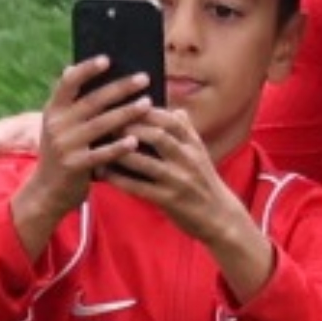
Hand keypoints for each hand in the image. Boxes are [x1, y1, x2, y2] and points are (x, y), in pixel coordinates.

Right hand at [10, 61, 161, 231]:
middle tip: (144, 78)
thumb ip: (71, 105)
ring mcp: (65, 145)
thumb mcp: (60, 127)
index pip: (68, 83)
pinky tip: (136, 141)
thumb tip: (85, 73)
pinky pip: (101, 153)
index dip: (87, 69)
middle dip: (120, 88)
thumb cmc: (63, 153)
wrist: (47, 191)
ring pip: (101, 125)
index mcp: (53, 110)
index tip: (107, 59)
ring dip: (126, 113)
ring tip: (148, 104)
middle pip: (92, 101)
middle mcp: (57, 125)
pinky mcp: (75, 165)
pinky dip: (119, 147)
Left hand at [95, 105, 242, 239]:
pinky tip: (104, 174)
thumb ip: (187, 132)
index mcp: (193, 145)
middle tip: (108, 123)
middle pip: (158, 136)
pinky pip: (140, 188)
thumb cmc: (203, 182)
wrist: (219, 216)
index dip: (148, 111)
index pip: (171, 120)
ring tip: (101, 146)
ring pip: (147, 163)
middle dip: (131, 128)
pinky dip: (120, 180)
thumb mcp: (201, 154)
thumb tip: (175, 108)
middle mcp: (187, 160)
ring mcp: (178, 181)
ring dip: (122, 154)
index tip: (127, 104)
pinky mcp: (170, 201)